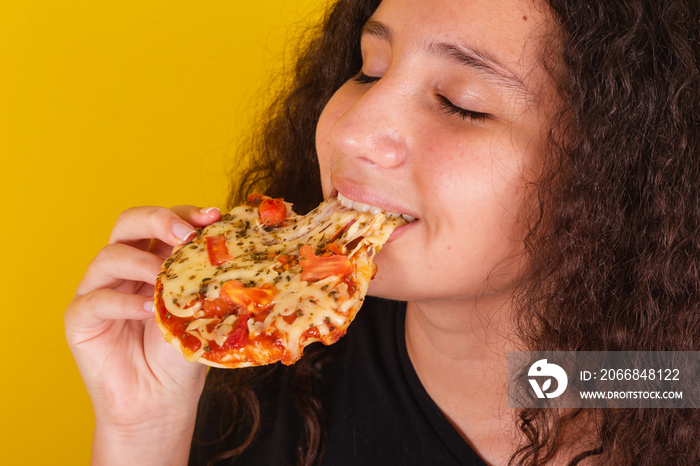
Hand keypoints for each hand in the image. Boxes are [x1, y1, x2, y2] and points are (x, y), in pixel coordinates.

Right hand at [65, 205, 220, 464]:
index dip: (185, 213)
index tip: (213, 217)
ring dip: (142, 262)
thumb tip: (233, 249)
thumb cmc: (182, 354)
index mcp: (153, 257)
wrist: (161, 401)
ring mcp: (99, 289)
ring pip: (109, 256)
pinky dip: (124, 301)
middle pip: (128, 222)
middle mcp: (124, 267)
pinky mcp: (80, 319)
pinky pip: (96, 300)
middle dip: (158, 220)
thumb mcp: (201, 309)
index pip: (163, 221)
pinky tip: (149, 311)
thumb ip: (206, 279)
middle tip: (185, 234)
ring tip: (166, 280)